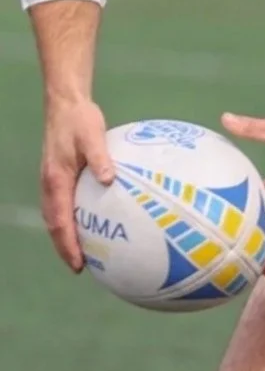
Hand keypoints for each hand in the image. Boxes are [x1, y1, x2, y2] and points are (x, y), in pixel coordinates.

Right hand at [41, 97, 113, 271]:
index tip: (77, 263)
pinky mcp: (59, 176)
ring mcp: (52, 180)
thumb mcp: (92, 135)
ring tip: (82, 254)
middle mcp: (50, 184)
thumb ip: (100, 158)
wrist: (65, 103)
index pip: (59, 220)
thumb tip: (109, 179)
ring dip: (65, 236)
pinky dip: (69, 220)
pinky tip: (87, 224)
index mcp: (56, 180)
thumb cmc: (80, 119)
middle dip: (64, 247)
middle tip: (80, 267)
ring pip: (55, 216)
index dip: (67, 244)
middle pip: (54, 224)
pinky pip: (61, 205)